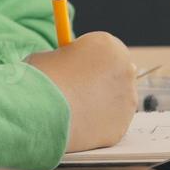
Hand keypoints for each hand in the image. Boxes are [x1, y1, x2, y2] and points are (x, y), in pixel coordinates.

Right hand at [27, 31, 136, 150]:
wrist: (41, 113)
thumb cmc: (41, 80)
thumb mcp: (48, 57)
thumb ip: (63, 59)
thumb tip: (63, 65)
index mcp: (107, 44)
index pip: (104, 48)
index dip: (89, 58)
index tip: (78, 66)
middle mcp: (125, 69)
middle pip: (116, 72)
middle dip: (101, 80)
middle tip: (78, 89)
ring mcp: (127, 99)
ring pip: (116, 101)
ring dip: (100, 104)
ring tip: (72, 110)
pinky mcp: (122, 126)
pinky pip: (110, 124)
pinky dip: (97, 126)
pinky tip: (77, 126)